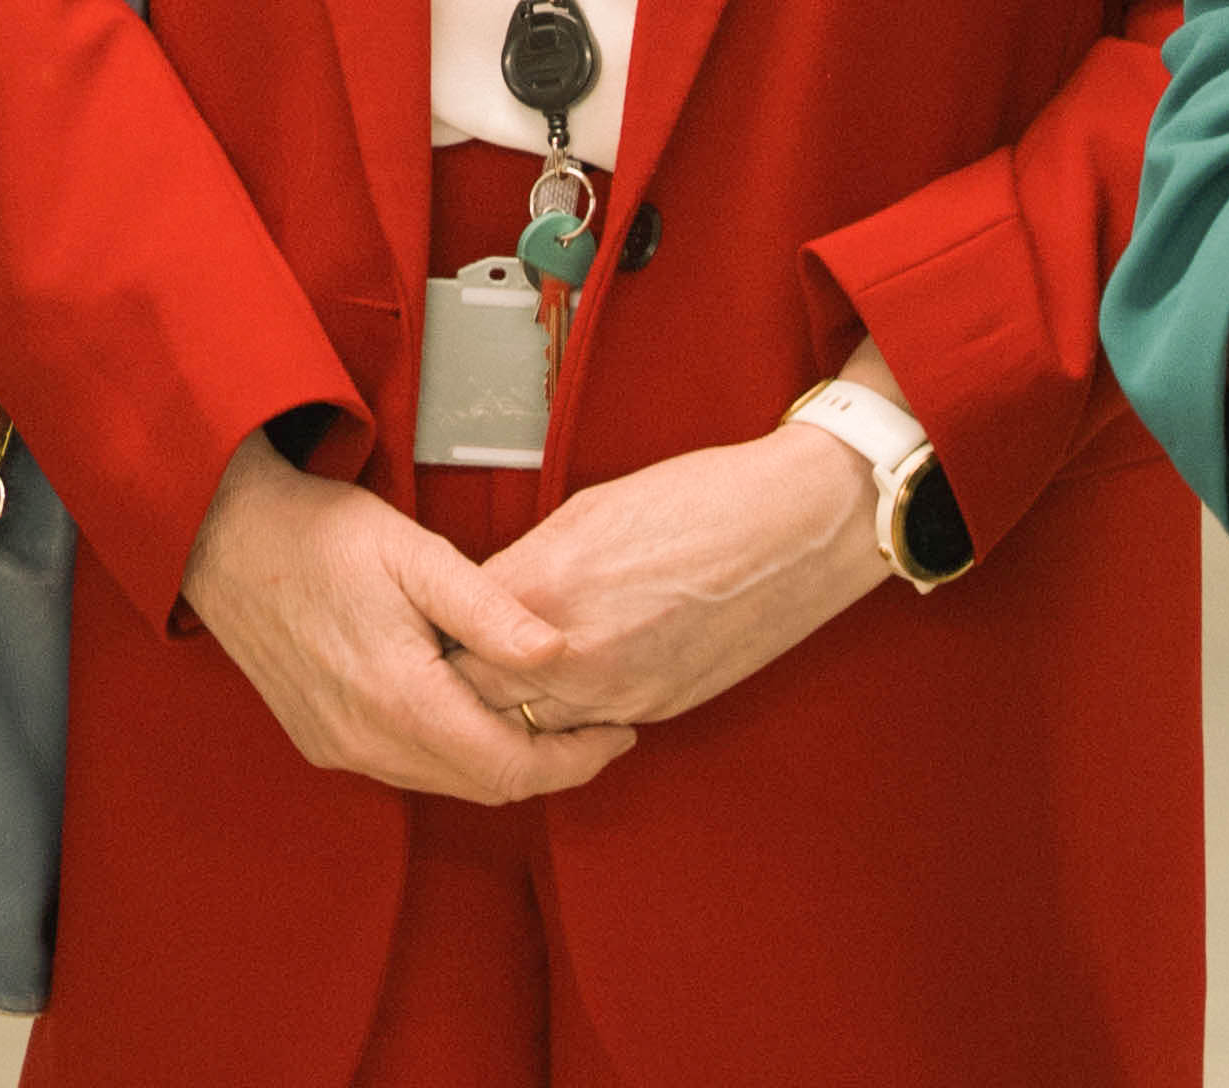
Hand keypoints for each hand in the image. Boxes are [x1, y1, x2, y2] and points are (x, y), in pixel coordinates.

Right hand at [181, 438, 633, 806]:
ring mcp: (339, 747)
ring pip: (444, 782)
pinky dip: (452, 752)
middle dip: (548, 765)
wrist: (223, 535)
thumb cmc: (319, 533)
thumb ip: (489, 610)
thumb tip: (558, 650)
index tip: (618, 734)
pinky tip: (473, 709)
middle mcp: (366, 740)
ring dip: (500, 760)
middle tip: (595, 727)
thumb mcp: (416, 554)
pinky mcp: (321, 740)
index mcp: (399, 699)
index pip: (510, 767)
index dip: (575, 760)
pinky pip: (405, 768)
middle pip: (483, 787)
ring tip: (545, 713)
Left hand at [453, 382, 894, 732]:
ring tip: (505, 673)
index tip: (432, 623)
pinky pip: (586, 729)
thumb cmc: (699, 500)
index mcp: (544, 591)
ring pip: (527, 727)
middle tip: (453, 657)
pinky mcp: (656, 710)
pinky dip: (567, 712)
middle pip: (476, 696)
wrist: (796, 527)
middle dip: (460, 679)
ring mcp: (618, 694)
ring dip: (511, 705)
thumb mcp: (585, 512)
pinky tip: (567, 681)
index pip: (451, 638)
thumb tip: (489, 595)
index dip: (438, 632)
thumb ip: (525, 565)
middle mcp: (573, 656)